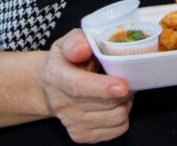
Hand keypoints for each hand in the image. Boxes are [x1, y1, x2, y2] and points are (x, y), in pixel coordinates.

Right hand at [38, 28, 133, 142]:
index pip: (79, 86)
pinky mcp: (82, 136)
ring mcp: (72, 123)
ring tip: (119, 90)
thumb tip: (84, 48)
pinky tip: (114, 104)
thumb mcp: (66, 43)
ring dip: (126, 102)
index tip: (122, 86)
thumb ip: (76, 41)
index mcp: (57, 76)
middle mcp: (62, 104)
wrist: (48, 88)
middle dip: (126, 89)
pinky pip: (117, 128)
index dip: (102, 87)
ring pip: (116, 117)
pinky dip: (123, 116)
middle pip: (105, 103)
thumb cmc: (65, 60)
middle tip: (128, 76)